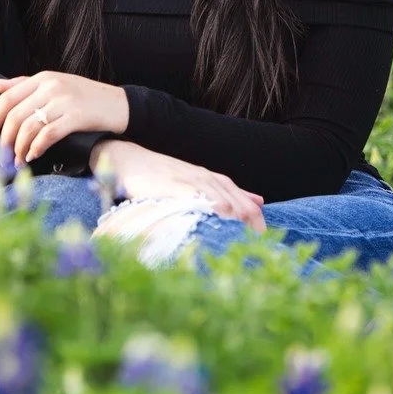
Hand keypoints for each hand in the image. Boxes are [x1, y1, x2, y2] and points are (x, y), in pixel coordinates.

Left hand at [0, 71, 129, 163]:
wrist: (120, 104)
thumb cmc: (86, 97)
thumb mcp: (55, 84)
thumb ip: (24, 84)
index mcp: (43, 78)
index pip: (7, 97)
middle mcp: (51, 87)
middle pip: (15, 115)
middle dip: (4, 140)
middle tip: (1, 156)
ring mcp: (64, 101)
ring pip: (29, 127)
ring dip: (19, 149)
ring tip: (18, 161)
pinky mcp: (76, 116)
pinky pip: (48, 135)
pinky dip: (36, 148)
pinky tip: (34, 156)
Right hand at [94, 139, 263, 229]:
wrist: (129, 158)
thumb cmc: (159, 174)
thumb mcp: (192, 180)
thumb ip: (221, 190)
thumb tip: (255, 201)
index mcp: (207, 177)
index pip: (237, 193)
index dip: (252, 210)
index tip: (263, 230)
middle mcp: (201, 177)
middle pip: (231, 194)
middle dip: (247, 214)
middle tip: (260, 235)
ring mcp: (186, 179)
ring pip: (215, 193)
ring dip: (232, 208)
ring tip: (245, 224)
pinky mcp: (170, 184)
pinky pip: (190, 194)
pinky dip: (205, 202)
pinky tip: (217, 210)